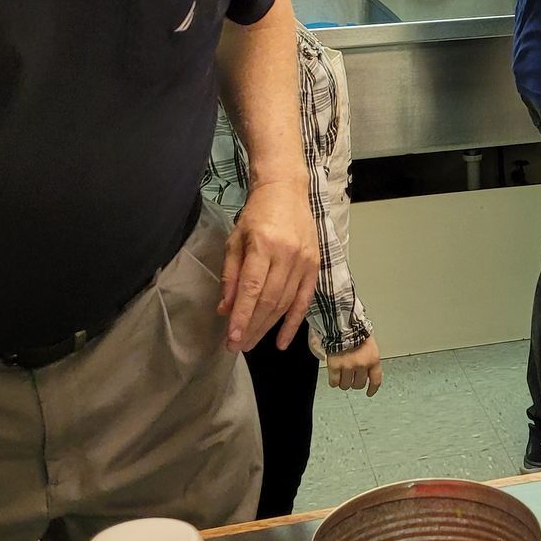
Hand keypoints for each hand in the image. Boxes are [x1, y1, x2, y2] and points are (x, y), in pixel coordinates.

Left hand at [221, 184, 319, 352]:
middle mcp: (286, 254)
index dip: (242, 317)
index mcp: (263, 245)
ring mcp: (304, 261)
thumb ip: (230, 275)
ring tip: (251, 343)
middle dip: (252, 327)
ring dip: (268, 327)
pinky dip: (293, 323)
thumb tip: (225, 309)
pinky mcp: (315, 266)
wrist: (287, 192)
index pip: (251, 289)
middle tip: (238, 347)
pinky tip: (282, 341)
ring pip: (285, 303)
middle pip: (269, 300)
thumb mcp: (235, 240)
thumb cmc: (256, 215)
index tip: (231, 339)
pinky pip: (304, 301)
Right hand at [326, 335, 382, 395]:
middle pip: (358, 384)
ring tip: (342, 373)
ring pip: (345, 385)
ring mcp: (347, 366)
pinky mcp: (334, 366)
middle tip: (351, 376)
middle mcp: (362, 365)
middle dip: (355, 382)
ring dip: (344, 382)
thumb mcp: (370, 344)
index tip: (369, 392)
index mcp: (373, 359)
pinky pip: (334, 382)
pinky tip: (334, 375)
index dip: (372, 389)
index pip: (376, 380)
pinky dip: (334, 381)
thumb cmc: (356, 331)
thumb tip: (368, 372)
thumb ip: (370, 359)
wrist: (342, 324)